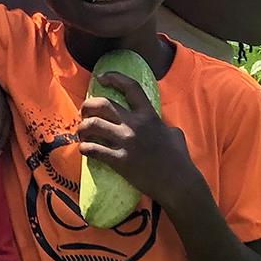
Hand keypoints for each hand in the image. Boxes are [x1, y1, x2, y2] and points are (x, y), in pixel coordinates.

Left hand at [77, 74, 209, 214]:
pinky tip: (84, 149)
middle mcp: (135, 125)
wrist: (177, 183)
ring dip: (82, 127)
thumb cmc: (179, 159)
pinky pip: (93, 149)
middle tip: (84, 112)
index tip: (101, 77)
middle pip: (102, 104)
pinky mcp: (119, 160)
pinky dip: (84, 148)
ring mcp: (125, 142)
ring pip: (92, 125)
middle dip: (88, 105)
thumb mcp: (174, 133)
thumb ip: (162, 125)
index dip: (113, 77)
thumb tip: (161, 126)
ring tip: (82, 132)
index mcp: (149, 115)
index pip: (130, 87)